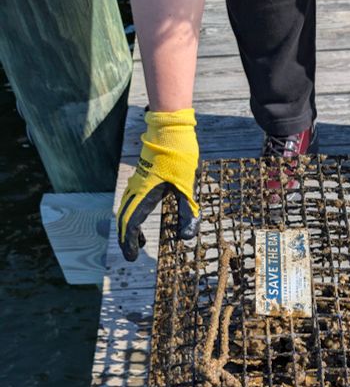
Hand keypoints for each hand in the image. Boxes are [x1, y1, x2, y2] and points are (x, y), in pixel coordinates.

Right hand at [117, 108, 199, 261]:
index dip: (130, 242)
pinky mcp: (141, 176)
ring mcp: (137, 181)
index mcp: (145, 194)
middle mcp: (136, 189)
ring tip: (139, 240)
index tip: (132, 257)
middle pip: (125, 218)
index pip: (132, 224)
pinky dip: (133, 213)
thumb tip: (187, 238)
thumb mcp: (187, 188)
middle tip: (133, 253)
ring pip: (126, 208)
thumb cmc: (179, 157)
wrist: (170, 130)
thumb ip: (188, 213)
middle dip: (127, 238)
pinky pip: (131, 200)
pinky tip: (142, 216)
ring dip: (130, 226)